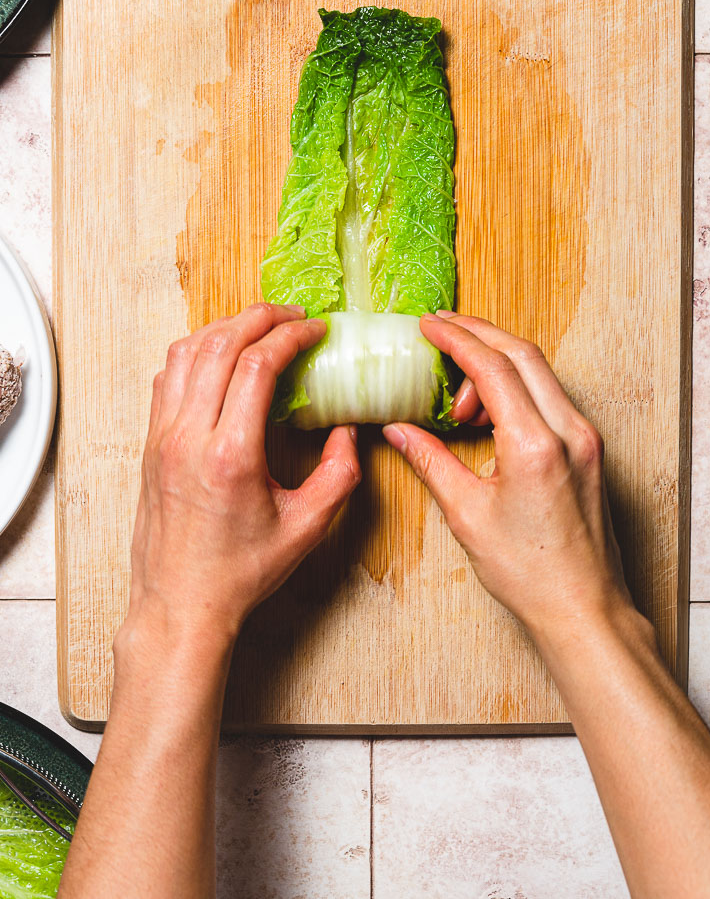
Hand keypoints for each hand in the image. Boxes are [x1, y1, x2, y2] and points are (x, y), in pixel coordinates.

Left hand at [121, 304, 360, 653]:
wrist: (181, 604)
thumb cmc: (240, 572)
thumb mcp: (308, 527)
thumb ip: (339, 473)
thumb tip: (348, 430)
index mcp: (230, 454)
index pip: (257, 364)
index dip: (291, 335)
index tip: (315, 329)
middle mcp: (188, 437)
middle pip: (219, 344)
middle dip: (260, 318)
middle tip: (292, 316)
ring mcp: (162, 438)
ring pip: (185, 352)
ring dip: (224, 328)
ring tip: (258, 327)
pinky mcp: (150, 444)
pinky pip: (167, 377)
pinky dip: (195, 352)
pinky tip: (220, 357)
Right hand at [382, 312, 632, 640]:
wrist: (583, 607)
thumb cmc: (529, 572)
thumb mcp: (467, 514)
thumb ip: (430, 461)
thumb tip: (398, 430)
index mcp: (535, 445)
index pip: (493, 367)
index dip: (456, 339)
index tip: (428, 325)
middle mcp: (569, 431)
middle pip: (522, 354)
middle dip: (478, 334)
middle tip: (440, 330)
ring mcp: (585, 437)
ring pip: (539, 372)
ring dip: (497, 365)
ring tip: (460, 403)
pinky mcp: (589, 448)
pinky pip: (550, 396)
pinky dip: (517, 387)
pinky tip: (489, 412)